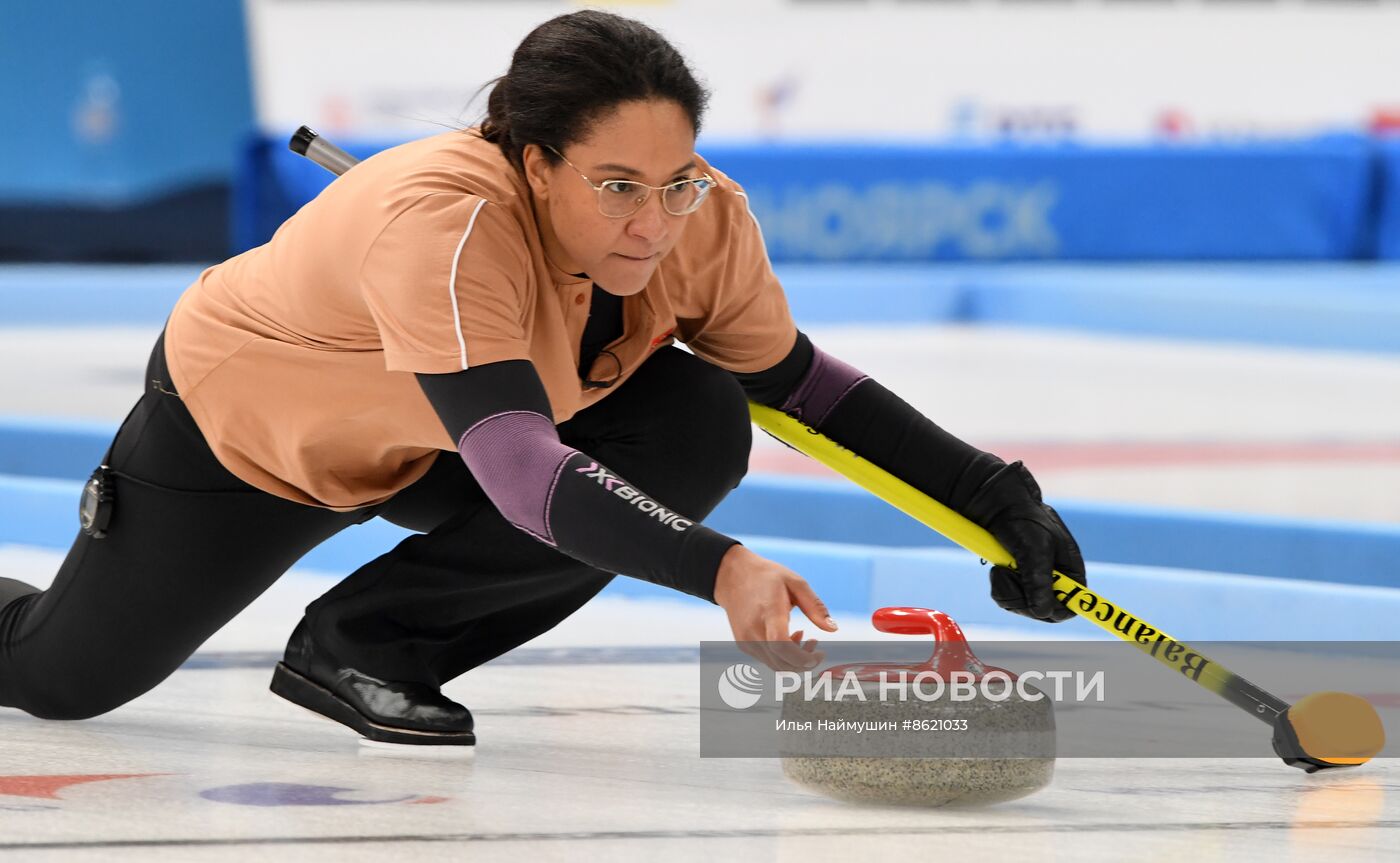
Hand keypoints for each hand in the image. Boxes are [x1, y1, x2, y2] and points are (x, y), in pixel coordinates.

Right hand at [712, 545, 837, 671]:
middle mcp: (754, 630)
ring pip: (775, 666)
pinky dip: (782, 657)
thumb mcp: (795, 583)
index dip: (802, 657)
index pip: (782, 644)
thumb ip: (815, 606)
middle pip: (782, 662)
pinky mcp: (743, 644)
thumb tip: (833, 628)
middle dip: (805, 662)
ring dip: (795, 660)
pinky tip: (788, 637)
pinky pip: (768, 660)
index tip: (819, 653)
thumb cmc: (765, 577)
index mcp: (769, 612)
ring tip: (803, 637)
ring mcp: (746, 640)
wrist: (732, 576)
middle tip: (816, 646)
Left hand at [961, 461, 1085, 622]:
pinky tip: (997, 569)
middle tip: (1007, 575)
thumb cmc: (1023, 521)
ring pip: (1023, 607)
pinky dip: (999, 586)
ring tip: (1001, 567)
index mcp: (1070, 570)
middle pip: (1045, 612)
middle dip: (1023, 598)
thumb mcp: (1034, 548)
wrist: (996, 507)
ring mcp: (1034, 582)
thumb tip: (1042, 612)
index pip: (1073, 605)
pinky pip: (1007, 599)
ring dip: (1008, 590)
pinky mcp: (1016, 582)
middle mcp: (1055, 580)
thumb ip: (1039, 579)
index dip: (1057, 609)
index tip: (1036, 604)